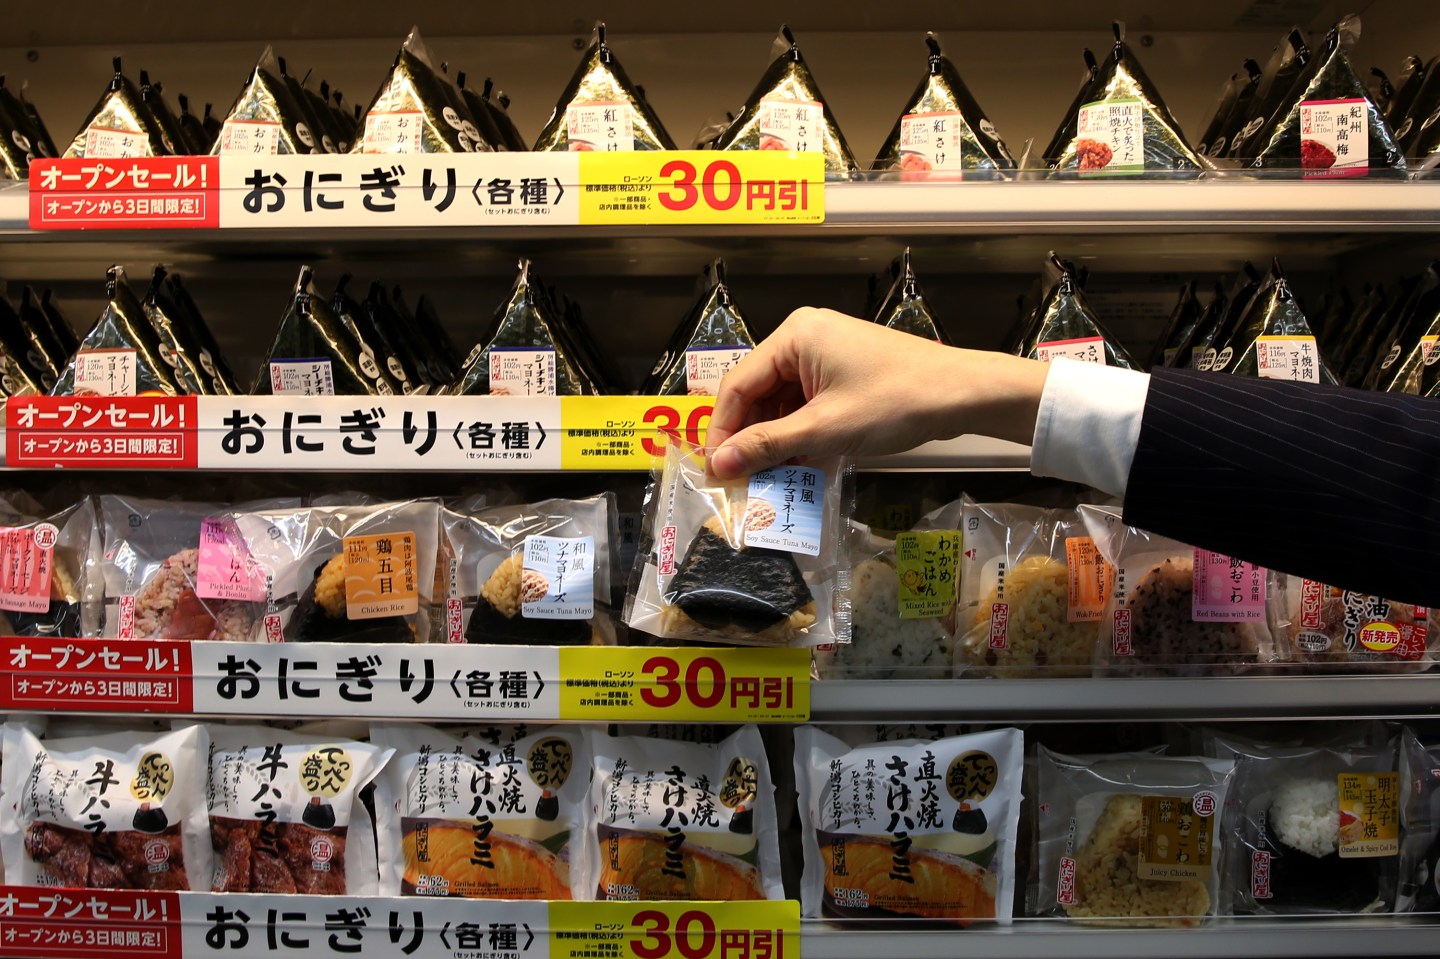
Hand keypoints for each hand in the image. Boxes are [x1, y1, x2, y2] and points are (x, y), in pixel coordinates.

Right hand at [707, 308, 1051, 478]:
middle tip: (742, 479)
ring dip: (777, 439)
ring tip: (771, 478)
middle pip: (758, 392)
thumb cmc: (895, 403)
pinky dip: (801, 433)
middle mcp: (805, 337)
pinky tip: (800, 463)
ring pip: (783, 401)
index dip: (722, 431)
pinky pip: (808, 403)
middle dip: (751, 436)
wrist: (963, 394)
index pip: (738, 385)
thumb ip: (768, 445)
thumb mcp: (825, 429)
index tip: (715, 470)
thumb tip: (720, 464)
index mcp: (794, 336)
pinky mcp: (845, 372)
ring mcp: (826, 353)